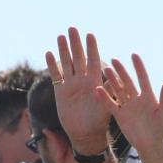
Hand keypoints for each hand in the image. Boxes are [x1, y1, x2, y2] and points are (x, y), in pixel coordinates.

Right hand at [46, 28, 110, 152]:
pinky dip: (52, 66)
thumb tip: (113, 77)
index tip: (90, 34)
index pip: (94, 61)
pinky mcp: (61, 92)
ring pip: (67, 64)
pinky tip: (49, 54)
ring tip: (61, 36)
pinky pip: (56, 76)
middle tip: (73, 28)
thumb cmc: (99, 121)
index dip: (92, 48)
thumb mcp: (107, 106)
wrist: (86, 134)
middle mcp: (83, 80)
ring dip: (64, 50)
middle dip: (76, 43)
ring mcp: (72, 85)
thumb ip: (109, 91)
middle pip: (79, 58)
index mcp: (95, 81)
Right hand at [98, 55, 162, 160]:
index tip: (133, 55)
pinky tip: (98, 90)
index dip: (138, 67)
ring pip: (118, 91)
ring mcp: (128, 107)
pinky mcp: (120, 116)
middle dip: (121, 71)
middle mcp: (137, 99)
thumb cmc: (161, 130)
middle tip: (114, 60)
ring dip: (112, 81)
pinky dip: (105, 98)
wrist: (151, 146)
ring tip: (106, 70)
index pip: (142, 78)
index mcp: (149, 97)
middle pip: (128, 82)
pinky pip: (111, 105)